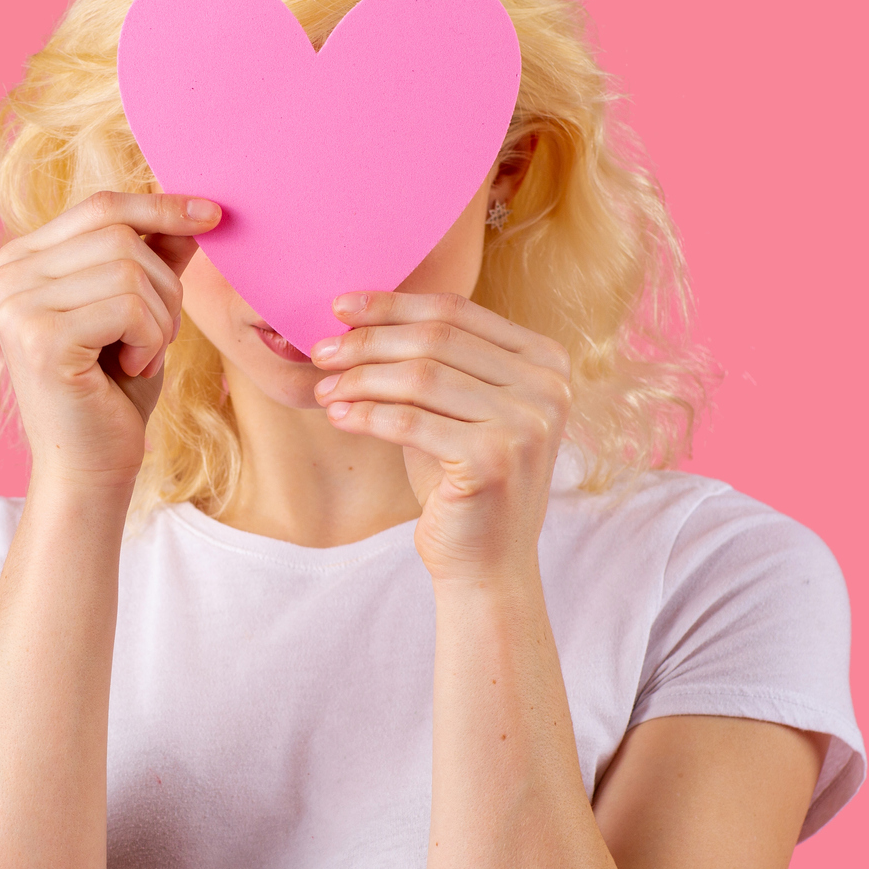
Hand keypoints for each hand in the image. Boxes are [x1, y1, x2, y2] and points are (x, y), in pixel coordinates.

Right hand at [0, 192, 219, 489]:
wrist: (88, 469)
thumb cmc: (112, 393)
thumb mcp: (138, 312)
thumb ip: (154, 257)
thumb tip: (194, 210)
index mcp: (20, 261)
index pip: (100, 206)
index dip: (161, 206)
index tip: (213, 215)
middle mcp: (6, 275)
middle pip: (120, 235)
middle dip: (163, 285)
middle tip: (158, 336)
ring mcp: (16, 305)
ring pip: (128, 268)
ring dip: (159, 318)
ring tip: (141, 357)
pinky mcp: (40, 338)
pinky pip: (128, 306)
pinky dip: (150, 340)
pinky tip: (133, 369)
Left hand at [309, 292, 571, 581]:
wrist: (487, 563)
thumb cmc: (462, 481)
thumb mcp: (455, 408)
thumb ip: (432, 360)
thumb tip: (357, 315)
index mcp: (546, 361)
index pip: (457, 312)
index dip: (393, 305)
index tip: (340, 307)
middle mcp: (548, 387)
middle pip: (436, 339)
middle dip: (368, 341)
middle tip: (321, 351)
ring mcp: (528, 424)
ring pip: (420, 377)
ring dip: (360, 379)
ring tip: (324, 390)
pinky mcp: (494, 460)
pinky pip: (410, 422)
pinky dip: (366, 415)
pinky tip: (339, 416)